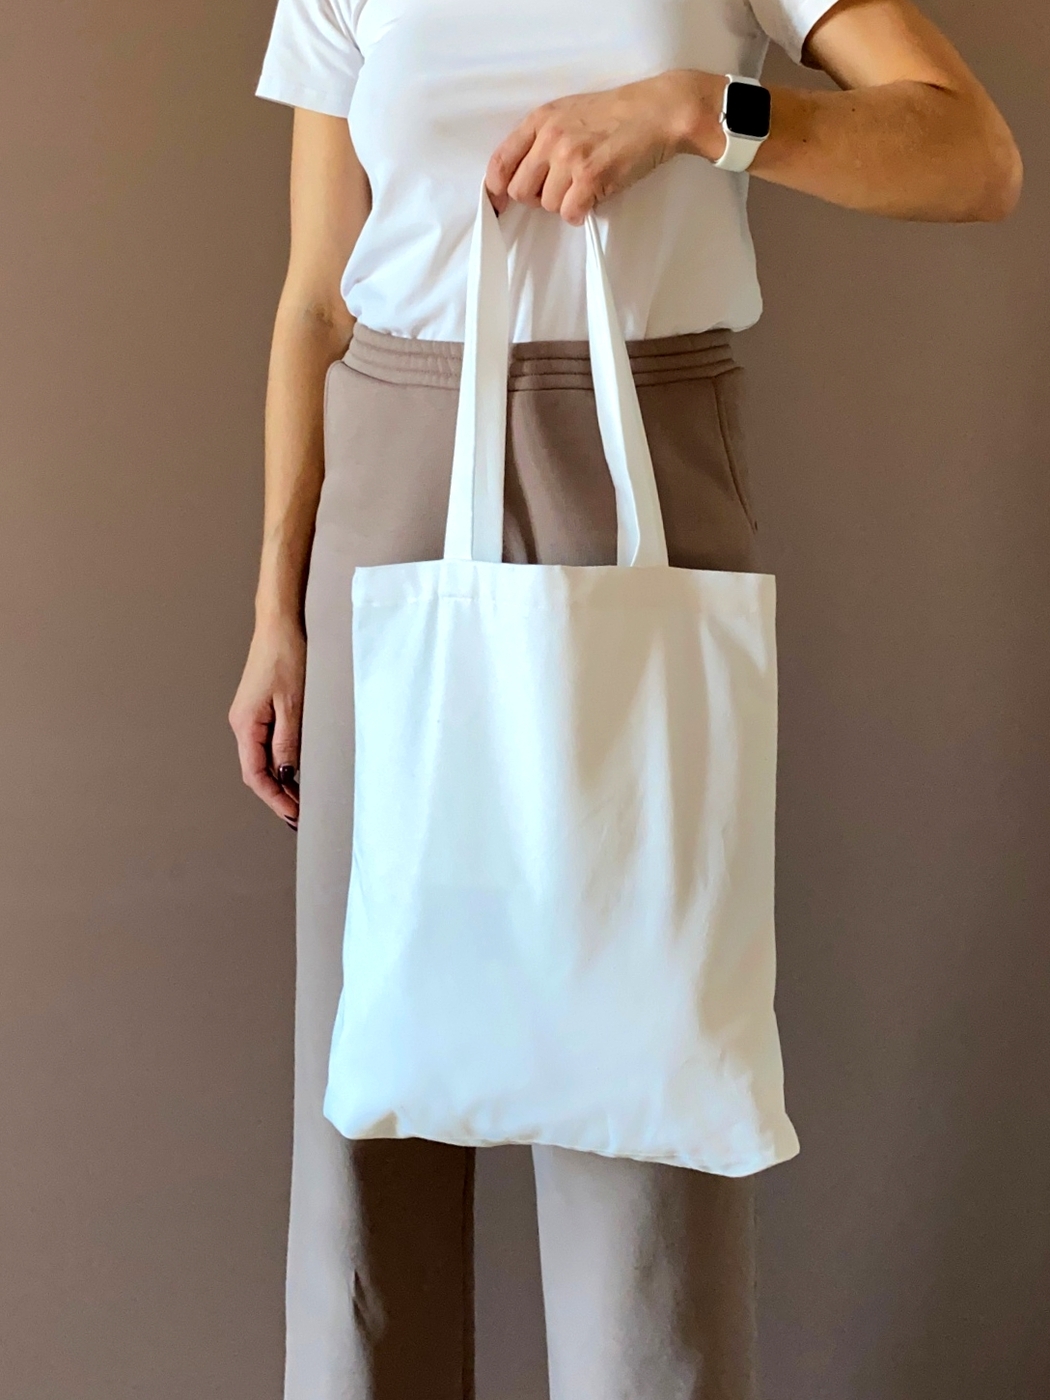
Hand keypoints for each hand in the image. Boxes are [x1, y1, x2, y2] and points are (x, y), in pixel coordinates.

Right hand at [229, 618, 305, 829]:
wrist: (280, 625)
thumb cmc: (286, 657)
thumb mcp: (293, 703)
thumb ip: (288, 741)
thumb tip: (285, 774)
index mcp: (245, 725)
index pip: (255, 775)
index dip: (274, 798)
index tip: (294, 815)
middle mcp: (242, 724)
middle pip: (256, 771)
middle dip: (276, 795)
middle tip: (300, 814)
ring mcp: (249, 717)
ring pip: (261, 759)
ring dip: (279, 781)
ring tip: (299, 799)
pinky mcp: (259, 709)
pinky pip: (266, 744)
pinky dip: (279, 762)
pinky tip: (294, 770)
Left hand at [485, 69, 725, 225]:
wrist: (657, 111)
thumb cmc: (616, 114)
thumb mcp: (569, 112)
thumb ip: (542, 138)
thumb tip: (520, 177)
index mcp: (541, 120)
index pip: (501, 161)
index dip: (496, 189)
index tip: (499, 203)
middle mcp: (550, 138)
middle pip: (520, 190)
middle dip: (537, 197)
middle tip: (560, 189)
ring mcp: (570, 158)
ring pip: (547, 205)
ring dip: (565, 204)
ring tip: (585, 186)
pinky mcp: (590, 177)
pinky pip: (570, 213)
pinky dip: (580, 213)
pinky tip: (592, 199)